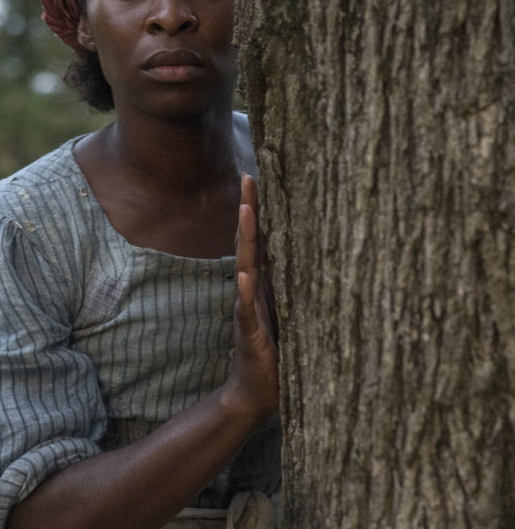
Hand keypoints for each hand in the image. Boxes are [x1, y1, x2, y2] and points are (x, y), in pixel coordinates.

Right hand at [224, 173, 279, 420]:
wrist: (254, 393)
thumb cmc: (277, 356)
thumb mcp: (294, 315)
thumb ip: (299, 289)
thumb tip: (327, 262)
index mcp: (263, 285)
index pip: (261, 239)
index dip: (260, 209)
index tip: (261, 178)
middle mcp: (251, 290)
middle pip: (248, 242)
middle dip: (249, 209)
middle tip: (249, 177)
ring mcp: (246, 309)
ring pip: (244, 265)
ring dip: (245, 238)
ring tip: (246, 211)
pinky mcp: (249, 332)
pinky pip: (246, 307)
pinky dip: (244, 290)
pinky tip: (243, 273)